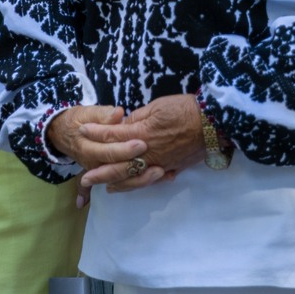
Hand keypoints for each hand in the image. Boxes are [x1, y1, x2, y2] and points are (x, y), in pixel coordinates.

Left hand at [61, 95, 205, 191]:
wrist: (212, 122)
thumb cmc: (185, 109)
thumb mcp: (158, 106)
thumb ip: (139, 118)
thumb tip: (125, 125)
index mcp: (141, 134)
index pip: (113, 135)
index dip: (96, 133)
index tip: (82, 131)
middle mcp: (147, 153)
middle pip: (118, 165)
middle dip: (99, 171)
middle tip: (84, 178)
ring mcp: (158, 163)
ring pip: (132, 177)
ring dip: (116, 182)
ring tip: (103, 187)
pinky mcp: (170, 168)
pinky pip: (150, 180)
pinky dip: (137, 184)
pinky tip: (131, 184)